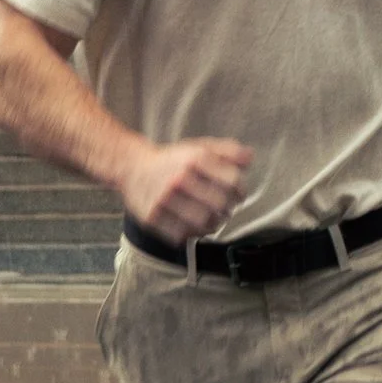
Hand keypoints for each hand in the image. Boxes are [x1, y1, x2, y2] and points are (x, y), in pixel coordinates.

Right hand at [120, 135, 252, 243]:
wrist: (131, 166)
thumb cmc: (172, 159)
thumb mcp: (199, 147)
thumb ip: (227, 151)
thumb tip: (250, 158)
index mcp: (194, 159)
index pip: (232, 181)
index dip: (241, 190)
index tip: (238, 194)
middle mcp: (179, 178)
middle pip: (220, 204)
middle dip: (228, 209)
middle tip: (225, 208)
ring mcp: (164, 199)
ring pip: (203, 222)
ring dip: (214, 224)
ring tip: (213, 219)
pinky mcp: (152, 217)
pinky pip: (181, 235)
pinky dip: (192, 233)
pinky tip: (193, 226)